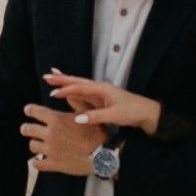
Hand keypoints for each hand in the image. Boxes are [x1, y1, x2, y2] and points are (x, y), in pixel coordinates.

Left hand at [23, 104, 106, 177]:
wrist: (104, 155)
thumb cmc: (97, 134)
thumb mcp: (87, 113)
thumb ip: (75, 102)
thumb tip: (67, 93)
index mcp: (56, 119)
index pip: (33, 111)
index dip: (29, 110)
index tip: (28, 111)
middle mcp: (50, 134)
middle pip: (27, 129)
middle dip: (26, 128)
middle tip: (27, 128)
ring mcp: (50, 150)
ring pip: (32, 146)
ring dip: (35, 144)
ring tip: (39, 144)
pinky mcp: (53, 164)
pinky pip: (37, 164)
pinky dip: (38, 162)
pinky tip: (41, 160)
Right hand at [44, 70, 160, 133]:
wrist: (148, 114)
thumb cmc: (133, 112)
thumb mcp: (115, 115)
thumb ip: (96, 117)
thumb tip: (77, 118)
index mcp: (102, 89)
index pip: (80, 88)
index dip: (66, 90)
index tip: (53, 93)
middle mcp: (100, 88)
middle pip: (78, 82)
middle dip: (62, 79)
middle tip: (47, 76)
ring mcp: (101, 94)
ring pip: (80, 86)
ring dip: (66, 82)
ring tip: (53, 77)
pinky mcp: (102, 100)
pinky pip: (84, 93)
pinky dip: (74, 91)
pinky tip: (69, 91)